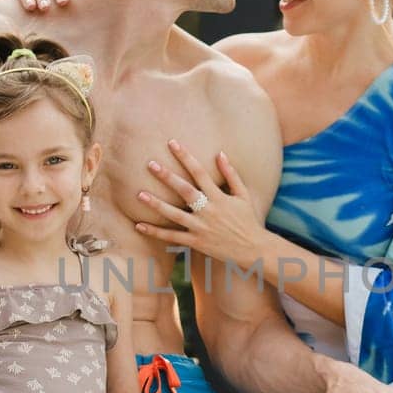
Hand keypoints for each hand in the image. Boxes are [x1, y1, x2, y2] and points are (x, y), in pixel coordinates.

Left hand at [134, 140, 263, 268]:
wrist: (253, 249)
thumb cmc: (248, 220)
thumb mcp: (243, 195)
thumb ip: (231, 174)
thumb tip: (219, 153)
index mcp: (220, 197)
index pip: (200, 172)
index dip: (186, 157)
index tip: (172, 143)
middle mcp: (209, 211)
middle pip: (185, 191)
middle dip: (167, 177)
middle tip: (150, 164)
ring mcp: (201, 228)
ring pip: (175, 215)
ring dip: (156, 204)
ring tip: (139, 194)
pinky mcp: (196, 242)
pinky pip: (172, 237)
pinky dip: (156, 233)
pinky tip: (139, 226)